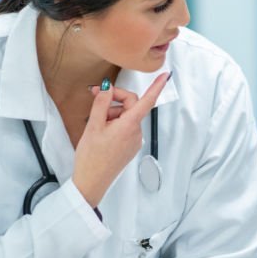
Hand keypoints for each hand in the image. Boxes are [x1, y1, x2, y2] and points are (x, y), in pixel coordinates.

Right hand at [72, 74, 168, 206]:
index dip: (157, 87)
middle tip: (96, 96)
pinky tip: (101, 132)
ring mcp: (134, 141)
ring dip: (112, 113)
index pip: (147, 101)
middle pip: (131, 105)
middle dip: (115, 99)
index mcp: (129, 125)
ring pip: (126, 116)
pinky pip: (125, 128)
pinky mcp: (130, 147)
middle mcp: (136, 133)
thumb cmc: (91, 158)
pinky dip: (114, 124)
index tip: (165, 76)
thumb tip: (107, 87)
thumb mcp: (93, 126)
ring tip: (95, 123)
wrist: (92, 181)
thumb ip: (101, 103)